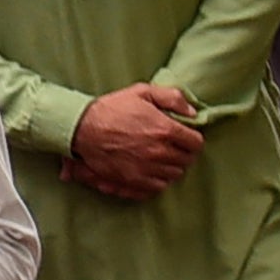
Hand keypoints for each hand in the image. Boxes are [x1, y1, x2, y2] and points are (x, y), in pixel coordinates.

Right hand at [68, 84, 208, 201]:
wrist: (83, 128)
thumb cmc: (112, 108)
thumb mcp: (143, 92)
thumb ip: (173, 98)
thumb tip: (192, 112)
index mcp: (165, 129)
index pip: (196, 143)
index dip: (192, 139)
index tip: (185, 137)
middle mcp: (159, 152)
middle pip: (187, 161)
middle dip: (183, 152)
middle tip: (173, 146)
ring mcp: (147, 169)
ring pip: (174, 175)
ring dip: (171, 166)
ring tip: (161, 157)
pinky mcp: (134, 181)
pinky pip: (158, 187)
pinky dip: (159, 180)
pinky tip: (152, 170)